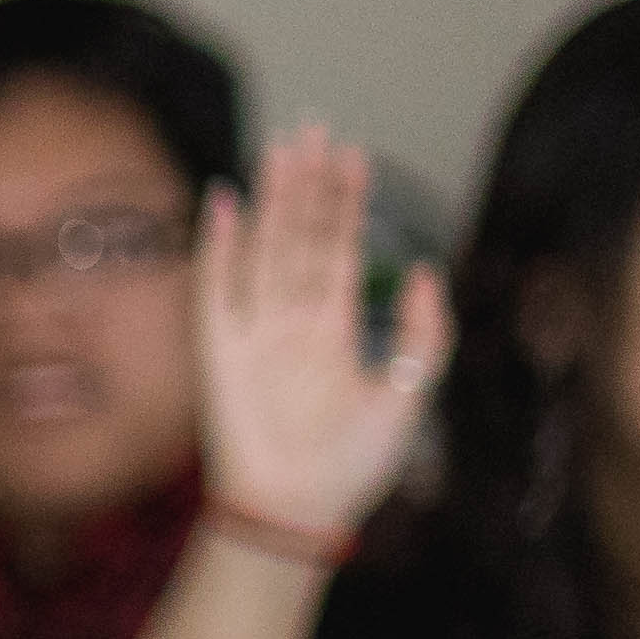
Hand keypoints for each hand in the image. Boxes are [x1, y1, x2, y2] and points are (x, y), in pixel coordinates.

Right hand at [190, 125, 450, 538]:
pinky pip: (215, 289)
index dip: (347, 201)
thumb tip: (424, 270)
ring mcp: (254, 332)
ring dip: (272, 198)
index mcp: (334, 329)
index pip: (340, 248)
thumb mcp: (409, 396)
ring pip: (264, 248)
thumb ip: (423, 335)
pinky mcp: (219, 352)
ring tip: (282, 147)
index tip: (353, 154)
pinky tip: (224, 202)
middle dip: (308, 182)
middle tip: (314, 128)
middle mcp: (293, 321)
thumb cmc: (352, 464)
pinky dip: (218, 247)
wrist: (299, 510)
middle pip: (300, 235)